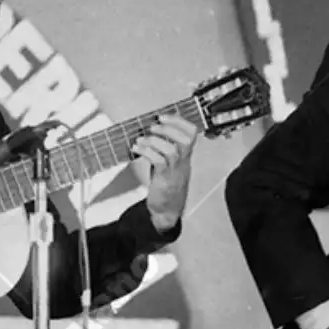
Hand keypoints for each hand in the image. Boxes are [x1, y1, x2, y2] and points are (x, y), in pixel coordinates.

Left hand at [135, 115, 198, 231]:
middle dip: (168, 128)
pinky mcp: (165, 179)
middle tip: (153, 126)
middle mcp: (183, 162)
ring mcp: (175, 171)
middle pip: (185, 140)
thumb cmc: (166, 187)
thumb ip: (165, 149)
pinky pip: (158, 161)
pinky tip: (136, 149)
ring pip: (171, 150)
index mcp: (186, 156)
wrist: (167, 211)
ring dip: (154, 140)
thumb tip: (150, 132)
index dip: (179, 121)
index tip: (163, 116)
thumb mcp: (170, 164)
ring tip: (141, 139)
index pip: (192, 133)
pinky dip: (146, 152)